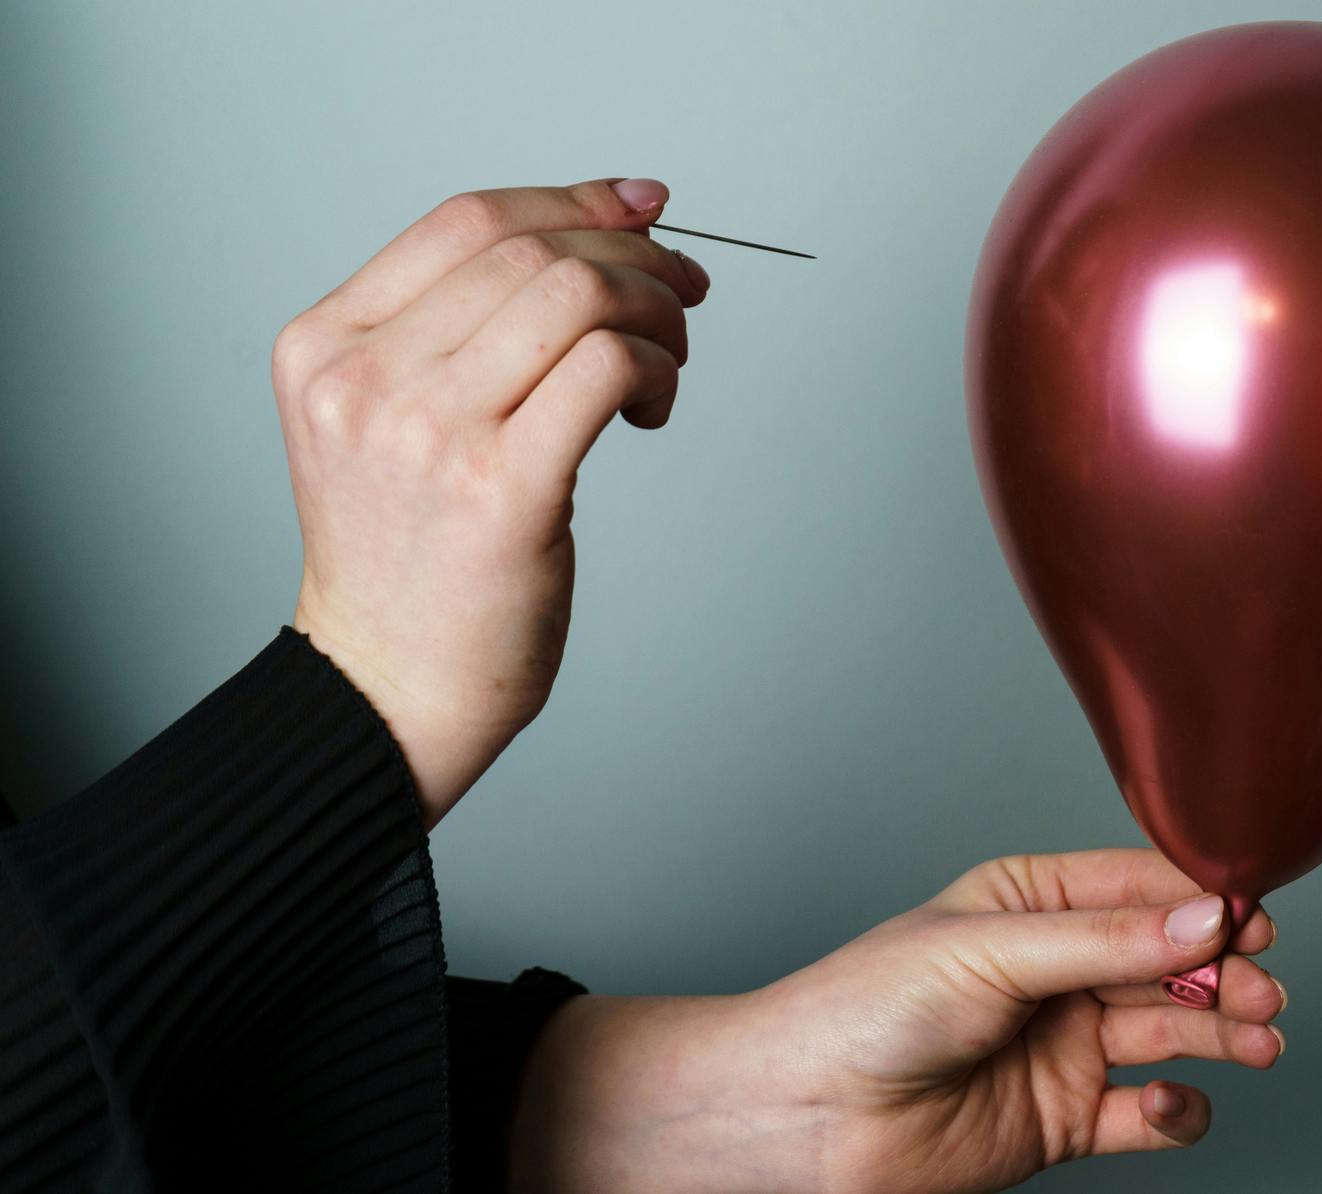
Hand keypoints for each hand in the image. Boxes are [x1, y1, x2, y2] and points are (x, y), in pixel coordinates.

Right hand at [272, 178, 711, 823]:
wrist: (389, 687)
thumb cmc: (411, 561)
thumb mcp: (389, 420)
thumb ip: (463, 330)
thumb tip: (603, 229)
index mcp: (326, 345)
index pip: (468, 222)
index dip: (572, 201)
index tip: (640, 211)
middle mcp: (365, 380)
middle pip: (531, 252)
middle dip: (634, 259)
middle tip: (681, 297)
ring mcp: (427, 433)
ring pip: (576, 296)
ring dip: (653, 312)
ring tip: (666, 362)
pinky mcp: (501, 490)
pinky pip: (605, 368)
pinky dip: (655, 368)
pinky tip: (652, 408)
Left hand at [508, 849, 1287, 1192]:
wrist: (806, 1120)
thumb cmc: (865, 1011)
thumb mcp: (991, 951)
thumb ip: (1107, 940)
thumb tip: (1206, 915)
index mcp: (1033, 903)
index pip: (1142, 887)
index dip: (1205, 901)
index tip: (1254, 915)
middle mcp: (1056, 971)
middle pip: (1170, 961)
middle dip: (1224, 971)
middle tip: (1260, 987)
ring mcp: (1063, 1045)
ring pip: (1172, 1031)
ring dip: (1221, 1033)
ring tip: (1257, 1039)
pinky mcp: (1064, 1119)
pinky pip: (1148, 1113)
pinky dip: (1179, 1108)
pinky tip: (1176, 1100)